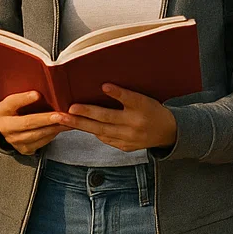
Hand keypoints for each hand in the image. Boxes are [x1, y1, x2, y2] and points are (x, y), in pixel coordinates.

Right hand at [0, 91, 67, 154]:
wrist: (5, 130)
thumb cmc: (15, 111)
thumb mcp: (15, 101)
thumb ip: (25, 96)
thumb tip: (45, 87)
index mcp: (3, 110)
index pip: (12, 103)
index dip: (24, 99)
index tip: (37, 94)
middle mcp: (6, 127)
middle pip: (27, 122)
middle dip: (45, 119)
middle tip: (60, 115)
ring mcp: (14, 140)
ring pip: (36, 135)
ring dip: (53, 128)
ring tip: (66, 121)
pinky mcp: (24, 149)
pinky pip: (41, 143)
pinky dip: (53, 135)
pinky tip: (61, 128)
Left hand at [60, 84, 177, 151]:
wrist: (167, 132)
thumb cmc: (153, 110)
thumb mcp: (145, 98)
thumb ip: (126, 94)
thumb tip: (103, 86)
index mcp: (143, 107)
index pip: (130, 99)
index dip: (118, 93)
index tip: (104, 86)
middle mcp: (135, 124)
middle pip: (108, 118)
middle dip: (86, 113)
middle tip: (69, 109)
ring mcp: (129, 138)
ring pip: (101, 131)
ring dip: (81, 125)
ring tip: (65, 119)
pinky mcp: (125, 147)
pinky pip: (105, 138)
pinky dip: (92, 131)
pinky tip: (79, 126)